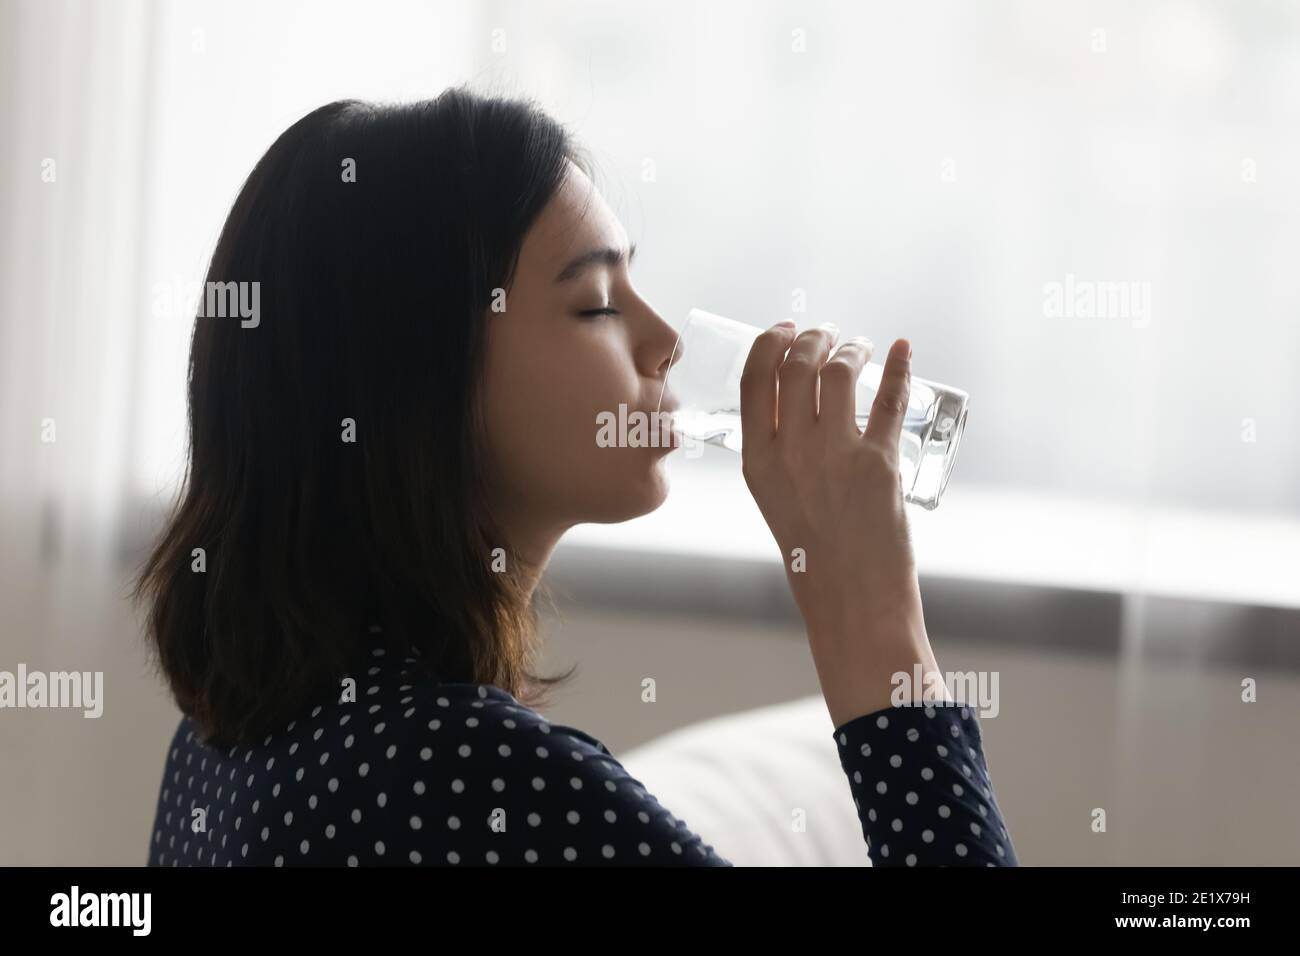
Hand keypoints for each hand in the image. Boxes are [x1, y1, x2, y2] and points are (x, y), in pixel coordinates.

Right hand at [738, 322, 948, 726]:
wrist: (852, 604)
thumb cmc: (815, 561)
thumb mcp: (776, 502)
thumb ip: (779, 456)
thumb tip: (800, 408)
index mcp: (757, 462)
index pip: (756, 379)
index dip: (771, 343)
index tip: (785, 329)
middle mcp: (791, 453)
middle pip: (797, 366)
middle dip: (814, 339)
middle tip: (829, 335)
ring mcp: (836, 456)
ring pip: (839, 374)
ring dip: (852, 351)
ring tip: (859, 350)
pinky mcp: (880, 465)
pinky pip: (889, 401)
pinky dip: (899, 368)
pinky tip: (903, 350)